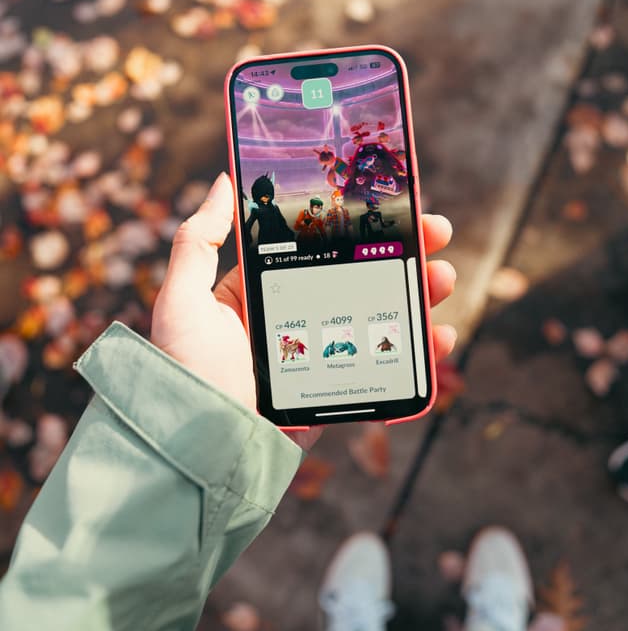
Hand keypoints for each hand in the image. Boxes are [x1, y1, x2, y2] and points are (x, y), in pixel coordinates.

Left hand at [151, 173, 456, 451]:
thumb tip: (225, 180)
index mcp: (262, 293)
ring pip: (382, 317)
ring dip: (419, 295)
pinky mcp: (338, 390)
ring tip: (442, 279)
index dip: (357, 225)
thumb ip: (199, 240)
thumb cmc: (186, 372)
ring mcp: (321, 356)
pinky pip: (386, 366)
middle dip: (403, 252)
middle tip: (436, 233)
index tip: (391, 203)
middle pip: (361, 277)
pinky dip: (419, 353)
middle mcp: (295, 320)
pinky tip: (440, 337)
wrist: (203, 450)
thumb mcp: (182, 298)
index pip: (320, 247)